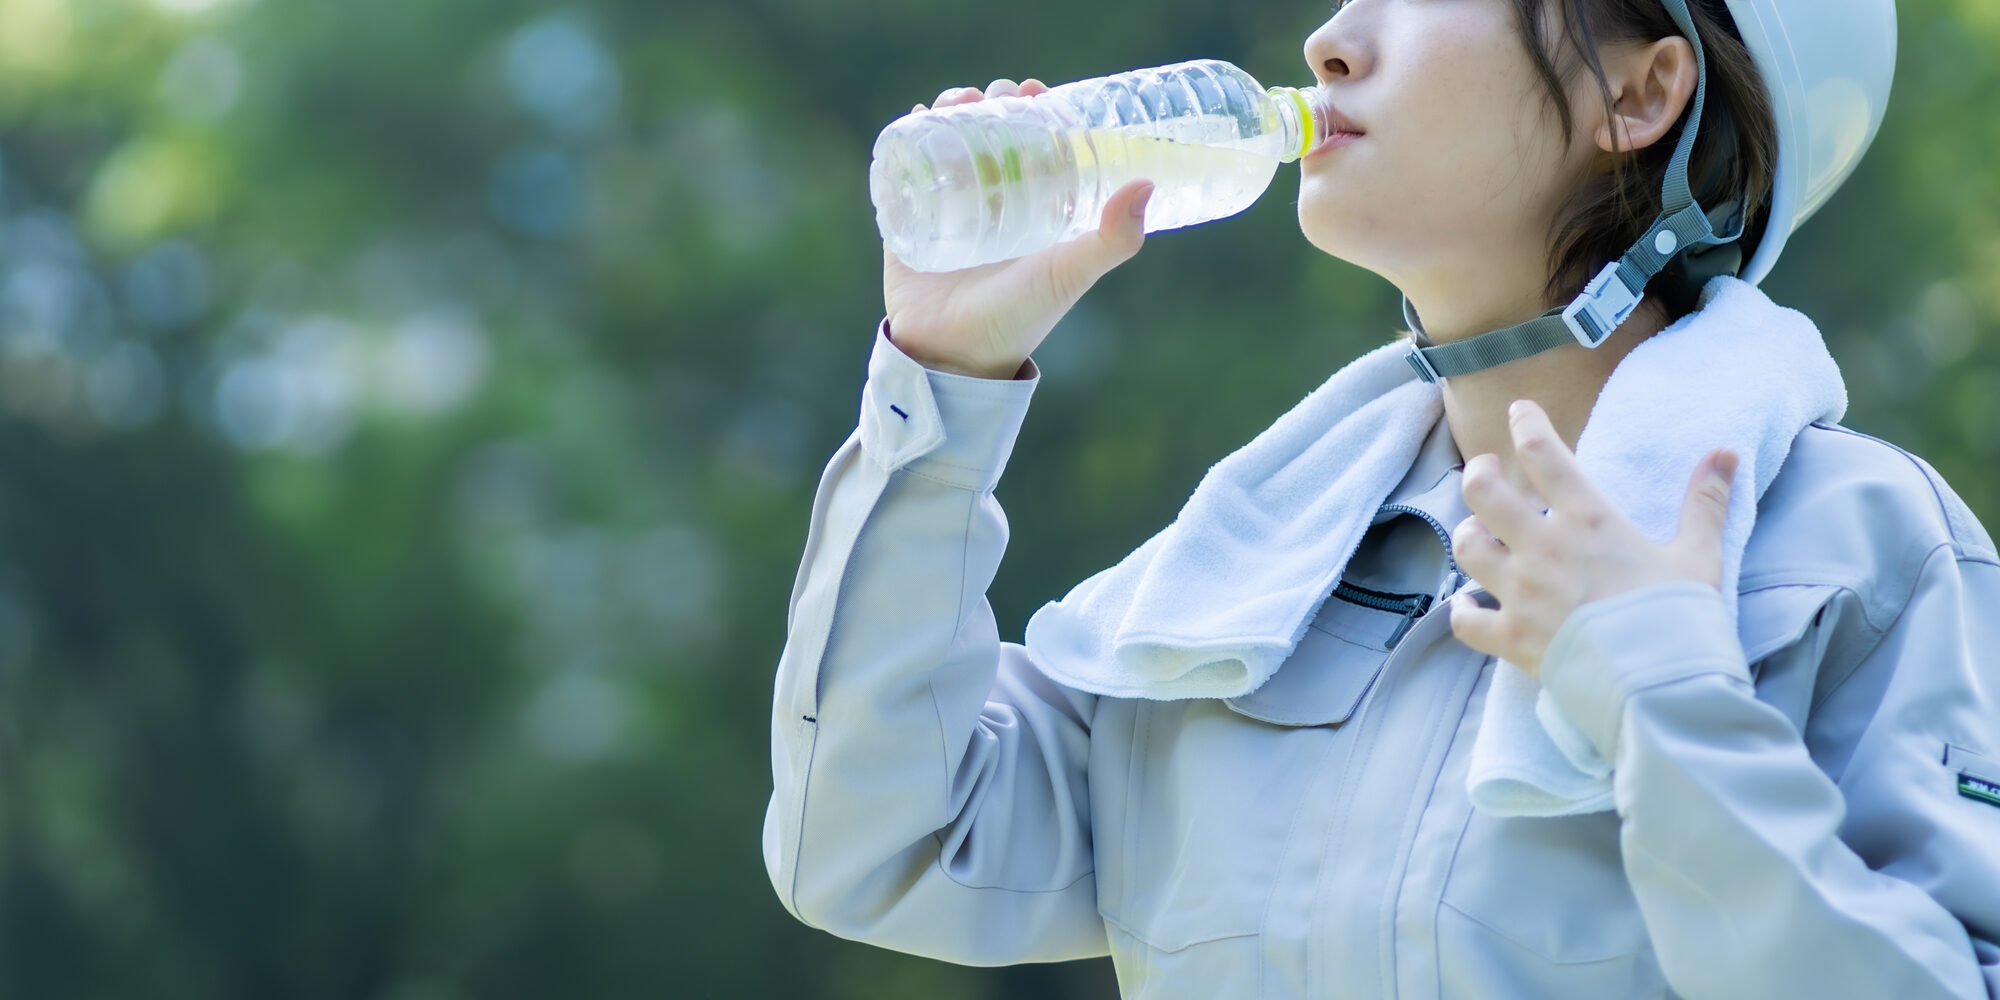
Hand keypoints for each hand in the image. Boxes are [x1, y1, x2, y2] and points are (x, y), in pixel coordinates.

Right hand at [883, 78, 1155, 378]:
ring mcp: (952, 208)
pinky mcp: (912, 218)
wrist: (955, 356)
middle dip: (991, 102)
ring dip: (951, 110)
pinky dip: (909, 136)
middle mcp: (997, 203)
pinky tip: (916, 116)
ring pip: (952, 143)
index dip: (1037, 109)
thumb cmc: (1019, 318)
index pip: (1038, 143)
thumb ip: (1113, 240)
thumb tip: (1147, 182)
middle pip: (992, 133)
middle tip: (992, 97)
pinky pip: (908, 169)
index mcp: (1036, 208)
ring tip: (956, 103)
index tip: (1036, 91)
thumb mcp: (1070, 273)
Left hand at [1446, 399, 1738, 677]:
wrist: (1659, 686)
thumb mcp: (1698, 555)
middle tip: (1486, 472)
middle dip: (1480, 474)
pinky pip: (1464, 618)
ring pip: (1467, 547)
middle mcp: (1543, 548)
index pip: (1543, 453)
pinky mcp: (1510, 637)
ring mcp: (1520, 592)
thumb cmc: (1680, 618)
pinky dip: (1462, 610)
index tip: (1519, 410)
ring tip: (1479, 535)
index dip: (1526, 423)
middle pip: (1483, 491)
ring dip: (1469, 537)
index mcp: (1588, 520)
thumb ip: (1705, 501)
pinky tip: (1468, 604)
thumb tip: (1725, 452)